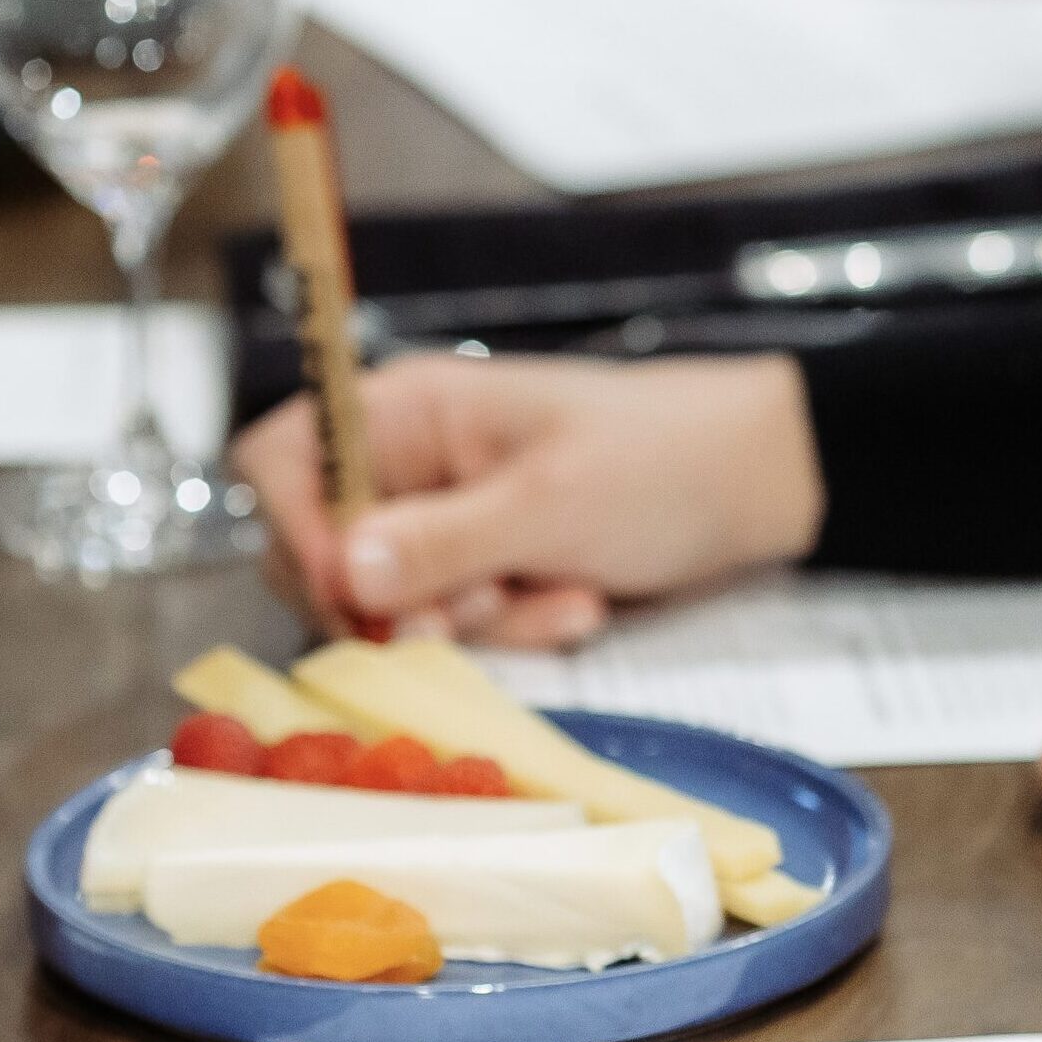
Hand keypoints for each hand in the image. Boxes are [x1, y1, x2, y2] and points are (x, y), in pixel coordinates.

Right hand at [230, 351, 823, 649]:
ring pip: (392, 606)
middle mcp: (407, 464)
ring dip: (475, 623)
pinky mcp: (484, 570)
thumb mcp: (550, 502)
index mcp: (404, 412)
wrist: (760, 481)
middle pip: (322, 551)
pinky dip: (516, 629)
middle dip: (395, 603)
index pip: (281, 461)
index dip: (296, 530)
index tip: (352, 594)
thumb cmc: (659, 460)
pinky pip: (458, 625)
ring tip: (561, 596)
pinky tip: (579, 602)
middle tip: (472, 615)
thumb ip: (441, 542)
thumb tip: (340, 571)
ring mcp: (444, 521)